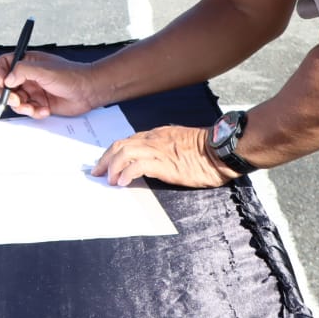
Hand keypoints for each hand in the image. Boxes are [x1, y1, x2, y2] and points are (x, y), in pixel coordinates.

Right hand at [0, 49, 99, 118]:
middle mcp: (29, 76)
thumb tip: (6, 79)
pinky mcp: (40, 103)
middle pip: (7, 86)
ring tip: (34, 108)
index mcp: (28, 62)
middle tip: (17, 100)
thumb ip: (22, 71)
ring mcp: (34, 90)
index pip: (5, 64)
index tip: (3, 83)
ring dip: (23, 107)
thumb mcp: (44, 69)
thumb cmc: (71, 75)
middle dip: (9, 95)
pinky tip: (45, 110)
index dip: (0, 73)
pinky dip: (34, 113)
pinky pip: (28, 110)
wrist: (88, 91)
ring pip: (16, 101)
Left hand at [92, 125, 231, 187]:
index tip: (104, 164)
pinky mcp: (164, 163)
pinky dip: (126, 173)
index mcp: (157, 134)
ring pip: (124, 152)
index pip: (127, 141)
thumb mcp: (179, 146)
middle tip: (97, 173)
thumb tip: (151, 162)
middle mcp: (153, 139)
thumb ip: (164, 149)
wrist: (221, 151)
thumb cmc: (206, 151)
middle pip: (120, 145)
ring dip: (112, 167)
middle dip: (105, 159)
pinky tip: (122, 183)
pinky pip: (137, 166)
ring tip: (108, 180)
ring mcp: (158, 150)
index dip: (113, 152)